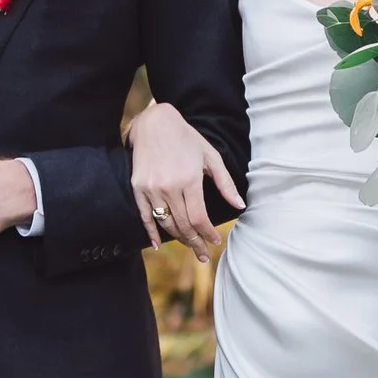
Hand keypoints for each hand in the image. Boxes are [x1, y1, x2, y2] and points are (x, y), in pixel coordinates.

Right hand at [130, 96, 244, 259]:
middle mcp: (169, 187)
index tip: (215, 241)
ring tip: (190, 246)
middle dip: (196, 242)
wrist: (154, 123)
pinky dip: (151, 232)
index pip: (199, 218)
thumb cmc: (187, 138)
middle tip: (204, 254)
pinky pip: (145, 216)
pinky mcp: (138, 187)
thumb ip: (226, 183)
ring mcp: (151, 188)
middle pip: (183, 225)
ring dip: (179, 238)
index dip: (208, 233)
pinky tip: (158, 244)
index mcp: (189, 180)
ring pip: (166, 223)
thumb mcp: (211, 156)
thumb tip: (239, 205)